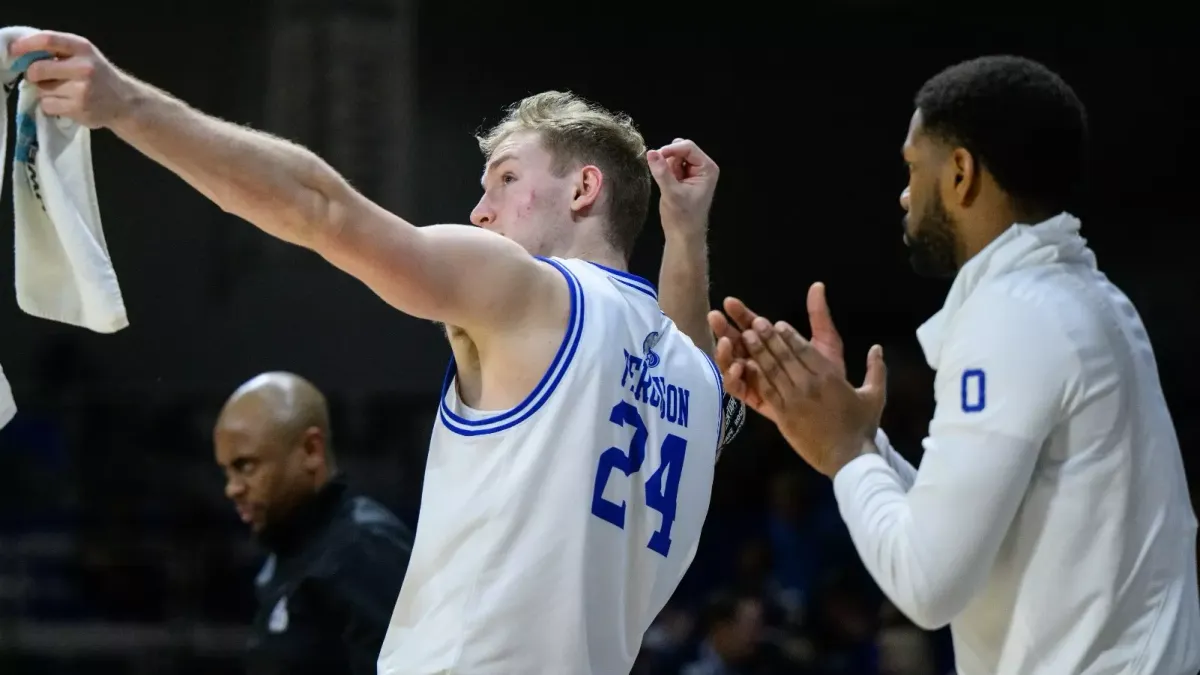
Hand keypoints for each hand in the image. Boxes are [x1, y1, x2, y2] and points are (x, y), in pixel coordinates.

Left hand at [10, 31, 131, 128]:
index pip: (48, 40)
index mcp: (83, 48)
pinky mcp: (79, 109)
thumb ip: (59, 51)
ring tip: (61, 92)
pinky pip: (48, 106)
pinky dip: (51, 105)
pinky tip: (65, 103)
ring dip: (45, 92)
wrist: (125, 102)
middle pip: (38, 69)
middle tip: (39, 78)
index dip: (26, 45)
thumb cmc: (99, 76)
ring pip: (42, 90)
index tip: (15, 52)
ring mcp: (82, 90)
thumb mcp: (84, 55)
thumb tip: (25, 55)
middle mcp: (84, 67)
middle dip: (33, 75)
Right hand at [647, 138, 718, 236]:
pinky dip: (665, 171)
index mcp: (707, 168)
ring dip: (666, 165)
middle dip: (669, 158)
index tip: (655, 156)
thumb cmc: (682, 217)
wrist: (683, 235)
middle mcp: (702, 167)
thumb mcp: (672, 193)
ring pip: (675, 156)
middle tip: (663, 174)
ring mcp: (693, 172)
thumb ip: (662, 172)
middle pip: (682, 149)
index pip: (688, 147)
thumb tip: (650, 152)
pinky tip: (666, 184)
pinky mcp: (683, 177)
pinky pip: (671, 165)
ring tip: (667, 184)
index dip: (671, 149)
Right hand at [707, 282, 846, 405]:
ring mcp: (755, 380)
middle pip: (737, 342)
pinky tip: (739, 367)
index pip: (752, 323)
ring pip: (731, 364)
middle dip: (724, 328)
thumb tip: (818, 285)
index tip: (731, 302)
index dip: (741, 313)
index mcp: (773, 344)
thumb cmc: (830, 378)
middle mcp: (760, 360)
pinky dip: (733, 378)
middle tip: (715, 317)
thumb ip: (819, 317)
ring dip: (725, 352)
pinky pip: (738, 389)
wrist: (838, 412)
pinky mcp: (755, 399)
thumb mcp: (826, 344)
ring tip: (725, 341)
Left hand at [709, 290, 887, 476]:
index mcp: (830, 377)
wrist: (848, 458)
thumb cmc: (861, 427)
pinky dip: (755, 376)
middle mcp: (809, 385)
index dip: (790, 335)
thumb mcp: (875, 396)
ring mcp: (794, 400)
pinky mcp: (783, 416)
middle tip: (756, 322)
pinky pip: (766, 391)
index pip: (805, 350)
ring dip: (758, 352)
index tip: (778, 324)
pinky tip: (746, 364)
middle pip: (785, 356)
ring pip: (772, 370)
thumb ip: (876, 369)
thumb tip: (878, 347)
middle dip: (769, 337)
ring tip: (747, 336)